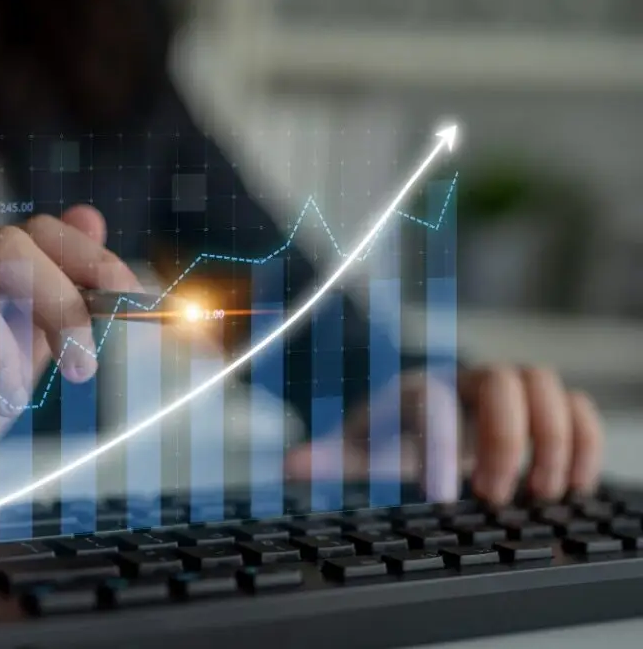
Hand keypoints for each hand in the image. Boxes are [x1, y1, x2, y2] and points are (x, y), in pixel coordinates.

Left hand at [285, 366, 603, 506]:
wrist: (413, 410)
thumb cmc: (386, 432)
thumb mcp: (358, 447)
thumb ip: (331, 459)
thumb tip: (289, 466)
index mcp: (421, 389)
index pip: (437, 400)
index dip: (444, 443)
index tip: (445, 494)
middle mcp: (468, 382)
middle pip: (507, 378)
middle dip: (508, 437)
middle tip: (494, 495)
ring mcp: (508, 392)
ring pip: (548, 386)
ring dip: (555, 440)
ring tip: (542, 495)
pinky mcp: (540, 410)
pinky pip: (577, 406)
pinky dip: (585, 441)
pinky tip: (574, 486)